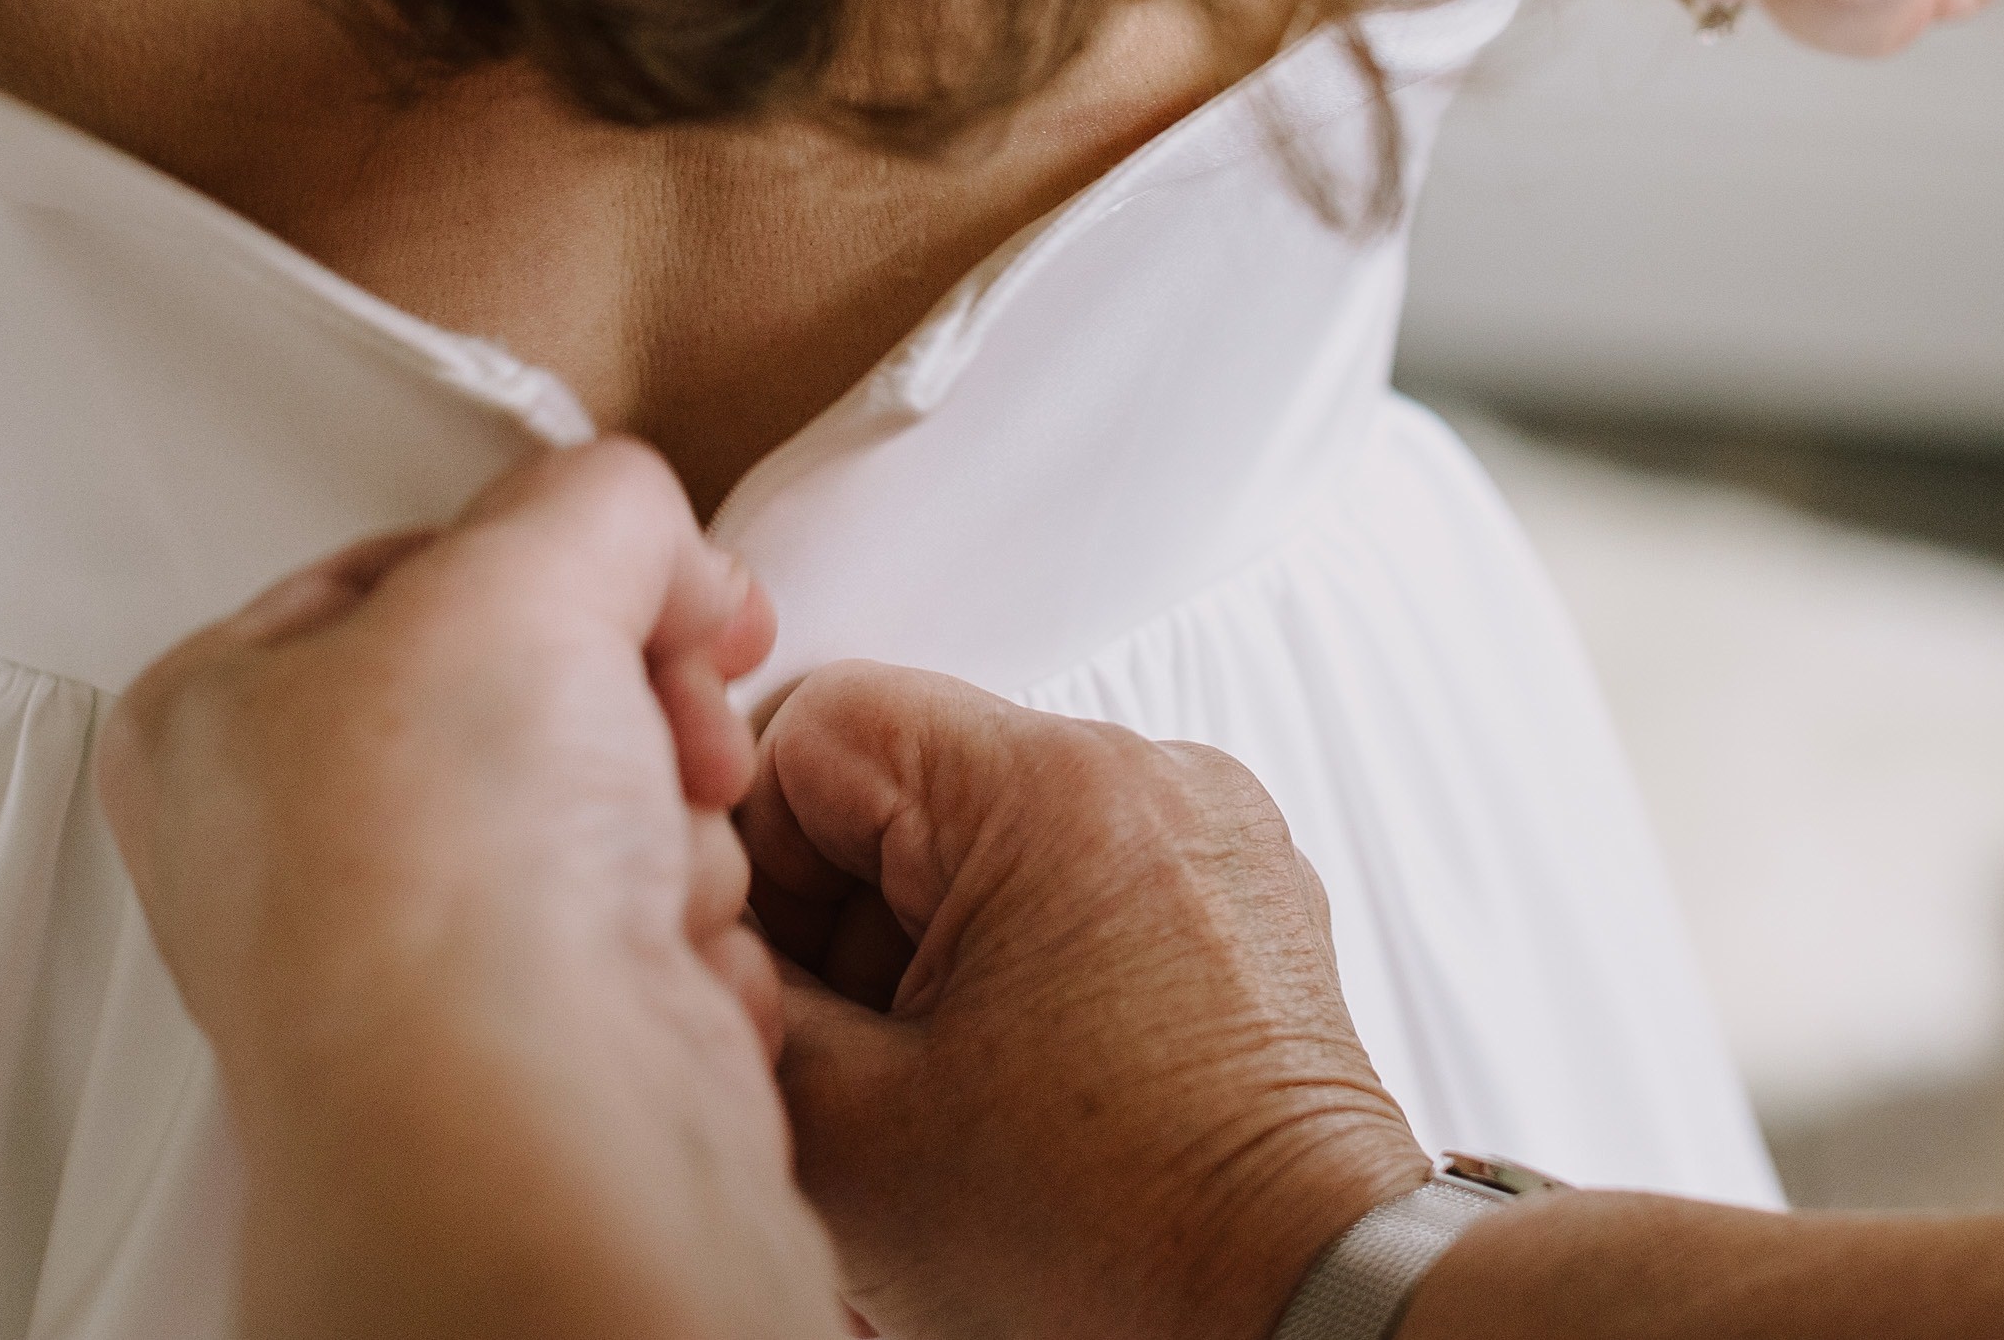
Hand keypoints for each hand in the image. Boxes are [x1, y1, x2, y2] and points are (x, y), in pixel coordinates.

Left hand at [97, 441, 834, 1339]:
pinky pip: (656, 933)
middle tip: (672, 710)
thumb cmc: (442, 881)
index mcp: (216, 720)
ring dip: (677, 820)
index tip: (646, 572)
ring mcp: (418, 959)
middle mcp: (295, 849)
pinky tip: (659, 961)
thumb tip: (646, 528)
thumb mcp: (521, 567)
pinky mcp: (532, 1049)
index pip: (415, 570)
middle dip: (643, 698)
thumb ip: (597, 499)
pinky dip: (689, 936)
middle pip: (538, 688)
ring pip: (615, 805)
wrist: (530, 1125)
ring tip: (651, 860)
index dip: (555, 556)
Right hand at [746, 662, 1427, 1339]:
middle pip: (905, 788)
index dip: (753, 850)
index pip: (818, 724)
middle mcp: (1148, 777)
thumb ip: (739, 991)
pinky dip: (1011, 970)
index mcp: (1053, 788)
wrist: (1308, 1322)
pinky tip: (1001, 1088)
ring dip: (919, 956)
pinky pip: (1074, 889)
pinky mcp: (1240, 903)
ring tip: (928, 1098)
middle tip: (837, 1064)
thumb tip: (695, 930)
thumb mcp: (854, 1131)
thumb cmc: (1116, 1241)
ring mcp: (1210, 837)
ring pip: (981, 846)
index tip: (764, 974)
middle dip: (840, 922)